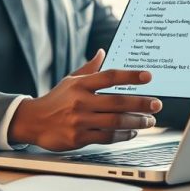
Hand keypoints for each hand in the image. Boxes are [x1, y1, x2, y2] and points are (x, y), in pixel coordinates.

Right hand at [8, 49, 161, 150]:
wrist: (33, 121)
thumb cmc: (56, 99)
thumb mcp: (70, 80)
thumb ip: (89, 68)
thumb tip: (102, 52)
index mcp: (81, 84)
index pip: (110, 77)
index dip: (131, 76)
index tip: (148, 76)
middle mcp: (81, 101)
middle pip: (118, 102)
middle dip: (141, 104)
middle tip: (157, 104)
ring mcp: (80, 120)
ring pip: (115, 122)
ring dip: (136, 121)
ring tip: (149, 121)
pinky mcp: (79, 138)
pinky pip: (107, 137)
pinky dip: (123, 135)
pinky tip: (133, 131)